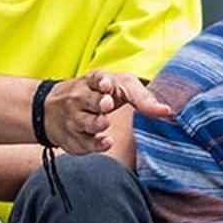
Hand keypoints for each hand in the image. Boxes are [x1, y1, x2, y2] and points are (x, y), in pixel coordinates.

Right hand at [42, 71, 172, 153]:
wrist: (55, 109)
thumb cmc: (99, 94)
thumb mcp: (119, 88)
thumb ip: (142, 98)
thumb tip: (167, 111)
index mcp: (92, 81)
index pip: (96, 78)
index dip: (101, 81)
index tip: (106, 85)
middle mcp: (79, 98)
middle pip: (88, 100)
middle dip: (98, 102)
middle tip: (107, 105)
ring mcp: (73, 118)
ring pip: (84, 122)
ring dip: (95, 123)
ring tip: (104, 122)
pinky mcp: (72, 138)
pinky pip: (84, 142)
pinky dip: (95, 144)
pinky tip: (107, 142)